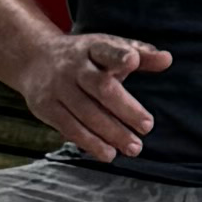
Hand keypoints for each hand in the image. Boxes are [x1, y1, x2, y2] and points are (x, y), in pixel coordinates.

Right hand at [22, 32, 171, 160]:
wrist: (34, 58)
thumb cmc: (84, 57)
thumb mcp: (108, 48)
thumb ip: (140, 54)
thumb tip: (167, 59)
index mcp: (91, 48)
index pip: (105, 49)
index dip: (118, 55)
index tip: (132, 60)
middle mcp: (73, 66)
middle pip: (100, 87)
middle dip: (125, 108)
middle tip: (147, 126)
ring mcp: (58, 87)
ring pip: (86, 112)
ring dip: (112, 133)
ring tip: (134, 147)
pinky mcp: (47, 107)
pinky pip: (70, 128)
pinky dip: (91, 143)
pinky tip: (109, 154)